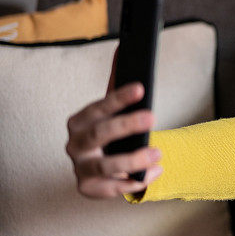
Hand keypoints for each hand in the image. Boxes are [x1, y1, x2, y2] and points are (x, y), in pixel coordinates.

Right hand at [65, 47, 162, 197]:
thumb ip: (117, 82)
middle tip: (153, 117)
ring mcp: (80, 168)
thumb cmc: (109, 132)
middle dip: (127, 125)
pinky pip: (112, 188)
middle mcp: (75, 144)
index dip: (118, 98)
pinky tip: (153, 173)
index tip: (141, 88)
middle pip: (99, 134)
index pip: (97, 107)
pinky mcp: (88, 188)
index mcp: (80, 121)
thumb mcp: (113, 109)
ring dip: (134, 160)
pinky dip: (134, 182)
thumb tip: (125, 47)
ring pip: (105, 166)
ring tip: (158, 153)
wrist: (102, 166)